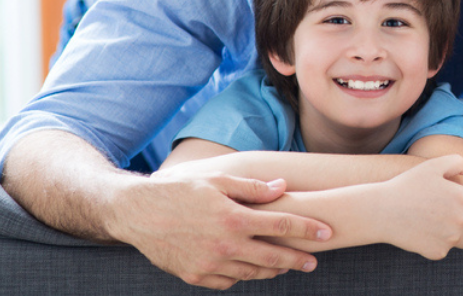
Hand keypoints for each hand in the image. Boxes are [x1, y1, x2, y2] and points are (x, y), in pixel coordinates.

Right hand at [116, 169, 330, 289]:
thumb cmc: (179, 191)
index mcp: (234, 217)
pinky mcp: (195, 276)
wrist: (136, 213)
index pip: (281, 224)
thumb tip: (282, 187)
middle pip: (273, 257)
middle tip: (314, 261)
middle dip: (298, 260)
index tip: (326, 232)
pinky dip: (242, 276)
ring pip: (252, 273)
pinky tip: (250, 269)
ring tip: (285, 266)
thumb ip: (252, 187)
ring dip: (272, 270)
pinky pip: (228, 281)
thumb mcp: (217, 180)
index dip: (307, 229)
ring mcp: (210, 264)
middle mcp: (225, 245)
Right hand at [376, 154, 462, 259]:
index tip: (462, 201)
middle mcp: (461, 220)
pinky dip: (441, 242)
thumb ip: (459, 163)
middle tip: (457, 214)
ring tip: (445, 224)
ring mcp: (450, 238)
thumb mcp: (432, 166)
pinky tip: (427, 232)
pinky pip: (448, 249)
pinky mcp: (438, 252)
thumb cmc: (408, 185)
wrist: (382, 211)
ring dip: (462, 234)